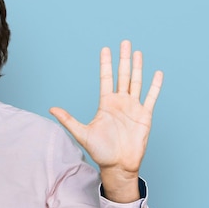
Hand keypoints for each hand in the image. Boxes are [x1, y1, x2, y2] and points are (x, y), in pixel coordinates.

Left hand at [50, 40, 162, 201]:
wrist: (118, 166)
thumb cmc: (100, 151)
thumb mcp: (82, 134)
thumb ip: (68, 120)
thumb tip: (51, 108)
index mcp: (106, 104)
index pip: (106, 78)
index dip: (106, 64)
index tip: (105, 49)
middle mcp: (120, 102)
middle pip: (122, 75)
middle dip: (123, 59)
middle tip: (124, 42)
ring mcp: (133, 108)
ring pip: (136, 82)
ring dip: (138, 67)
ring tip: (138, 52)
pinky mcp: (145, 116)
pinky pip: (151, 97)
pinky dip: (155, 86)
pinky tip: (157, 73)